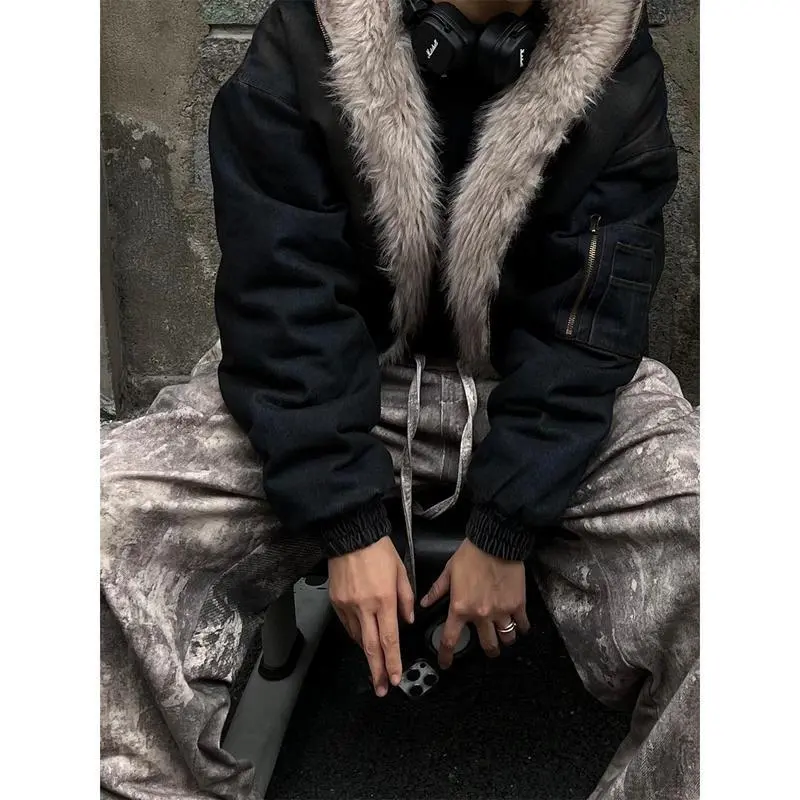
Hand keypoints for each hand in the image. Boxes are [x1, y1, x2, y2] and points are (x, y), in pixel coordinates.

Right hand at [328, 536, 414, 696]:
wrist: (351, 535)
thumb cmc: (379, 550)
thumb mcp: (401, 572)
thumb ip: (406, 599)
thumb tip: (407, 621)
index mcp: (384, 600)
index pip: (389, 639)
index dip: (393, 662)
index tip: (395, 679)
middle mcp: (364, 606)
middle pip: (370, 647)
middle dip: (376, 671)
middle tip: (380, 689)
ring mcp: (347, 605)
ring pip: (357, 637)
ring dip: (367, 652)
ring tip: (374, 664)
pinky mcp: (335, 601)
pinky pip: (347, 624)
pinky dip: (356, 633)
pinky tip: (362, 638)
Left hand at [420, 539, 529, 668]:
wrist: (495, 542)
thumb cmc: (471, 555)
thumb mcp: (448, 572)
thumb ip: (437, 590)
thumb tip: (425, 603)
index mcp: (460, 608)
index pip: (450, 639)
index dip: (447, 656)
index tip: (446, 664)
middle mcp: (481, 615)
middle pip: (488, 645)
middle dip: (489, 651)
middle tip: (489, 648)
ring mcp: (501, 611)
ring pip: (507, 638)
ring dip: (505, 638)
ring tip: (505, 634)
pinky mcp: (517, 604)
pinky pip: (522, 624)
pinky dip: (521, 626)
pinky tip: (519, 623)